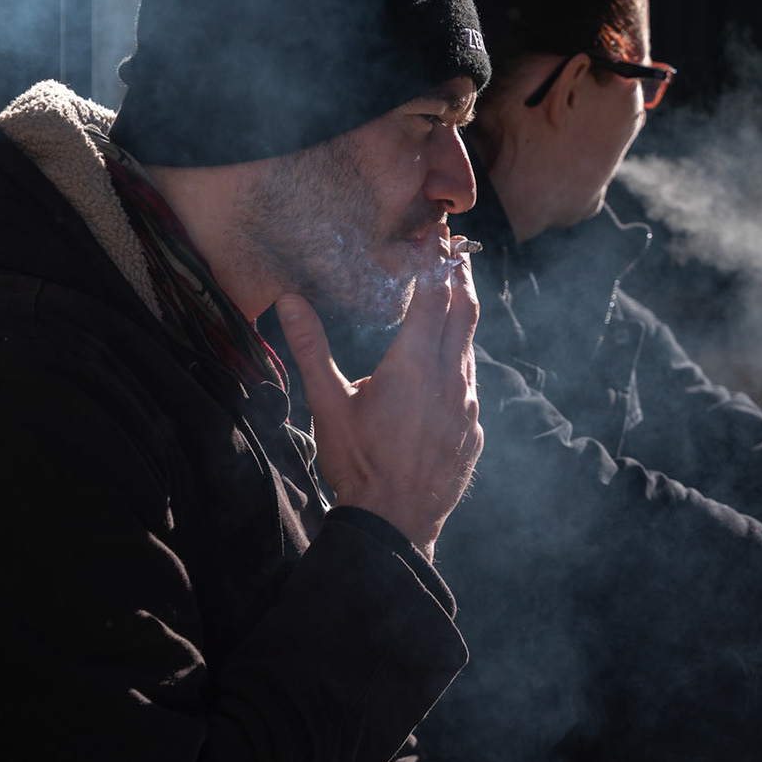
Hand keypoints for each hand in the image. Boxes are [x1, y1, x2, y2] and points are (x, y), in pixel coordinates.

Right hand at [274, 253, 481, 560]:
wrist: (395, 526)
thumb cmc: (357, 465)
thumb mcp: (327, 405)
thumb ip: (311, 348)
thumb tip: (288, 301)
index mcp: (415, 364)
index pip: (434, 294)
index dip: (437, 260)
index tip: (436, 235)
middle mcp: (451, 378)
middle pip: (465, 312)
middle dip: (461, 278)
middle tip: (456, 252)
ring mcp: (467, 407)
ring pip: (470, 350)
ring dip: (461, 322)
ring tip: (451, 301)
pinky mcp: (473, 432)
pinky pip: (470, 387)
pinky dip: (460, 365)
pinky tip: (445, 371)